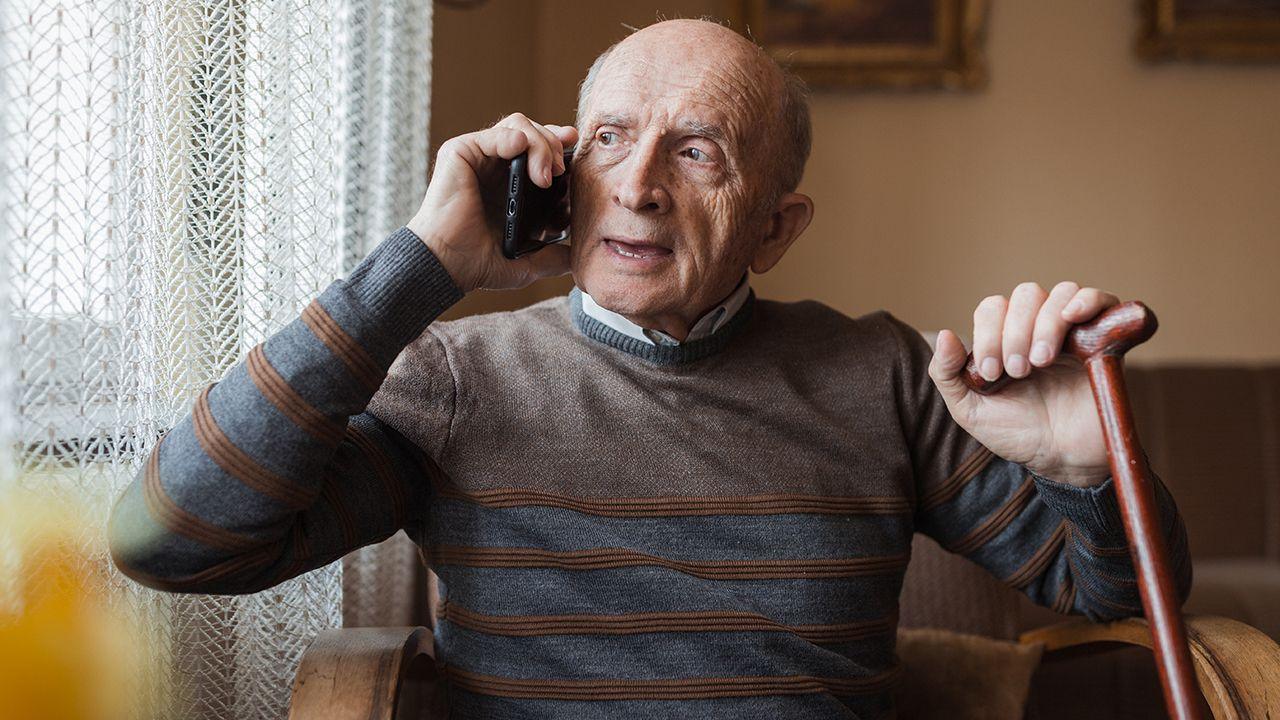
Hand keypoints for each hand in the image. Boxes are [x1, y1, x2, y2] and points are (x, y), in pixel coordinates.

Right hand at [407, 113, 577, 292]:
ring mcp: (478, 157)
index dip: (559, 146)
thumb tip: (577, 260)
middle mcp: (494, 166)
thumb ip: (552, 258)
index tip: (574, 151)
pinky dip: (515, 137)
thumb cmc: (476, 262)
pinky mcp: (461, 151)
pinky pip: (497, 132)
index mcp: (510, 184)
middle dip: (554, 144)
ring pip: (520, 126)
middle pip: (534, 132)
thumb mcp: (525, 263)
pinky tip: (523, 151)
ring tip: (546, 174)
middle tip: (562, 170)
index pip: (540, 149)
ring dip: (540, 144)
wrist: (447, 265)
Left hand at [927, 282, 1119, 487]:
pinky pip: (1101, 300)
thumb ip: (947, 374)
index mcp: (1005, 337)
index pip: (993, 307)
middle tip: (1018, 371)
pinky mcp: (1104, 340)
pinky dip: (1086, 299)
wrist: (1062, 458)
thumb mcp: (970, 410)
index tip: (992, 374)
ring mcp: (1073, 331)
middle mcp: (1038, 327)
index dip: (988, 334)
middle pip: (1026, 295)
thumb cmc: (1016, 433)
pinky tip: (1072, 317)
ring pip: (1060, 293)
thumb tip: (944, 334)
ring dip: (1045, 324)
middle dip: (1015, 332)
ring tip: (1042, 361)